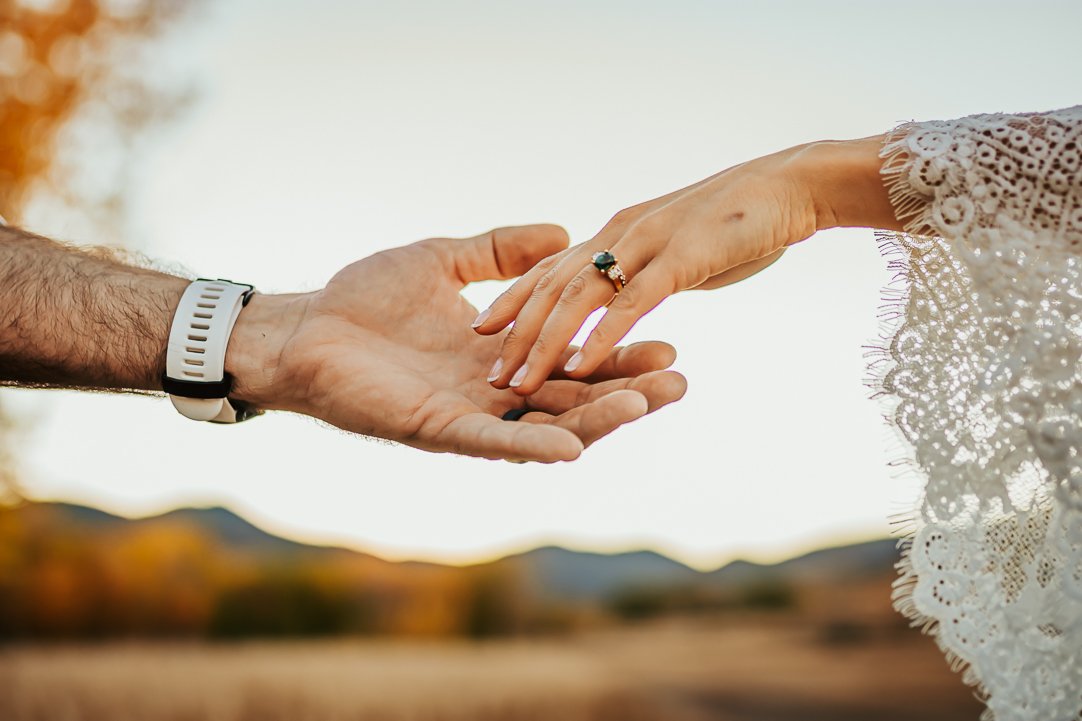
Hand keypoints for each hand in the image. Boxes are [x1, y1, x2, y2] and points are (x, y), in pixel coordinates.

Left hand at [228, 225, 686, 462]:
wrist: (305, 328)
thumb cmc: (365, 298)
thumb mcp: (445, 260)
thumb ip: (501, 251)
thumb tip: (562, 233)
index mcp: (499, 355)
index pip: (571, 357)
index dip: (617, 352)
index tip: (668, 338)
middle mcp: (493, 392)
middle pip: (573, 397)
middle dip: (625, 391)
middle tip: (679, 380)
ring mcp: (468, 415)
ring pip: (545, 425)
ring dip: (596, 420)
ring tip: (647, 404)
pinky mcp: (437, 430)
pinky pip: (492, 443)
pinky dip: (531, 446)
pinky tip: (573, 448)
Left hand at [471, 136, 899, 395]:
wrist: (795, 184)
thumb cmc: (741, 219)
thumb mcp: (679, 246)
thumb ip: (650, 270)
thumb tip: (637, 298)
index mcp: (617, 233)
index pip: (551, 268)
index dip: (515, 298)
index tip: (484, 328)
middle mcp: (620, 236)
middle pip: (551, 286)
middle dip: (516, 332)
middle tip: (491, 374)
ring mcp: (648, 246)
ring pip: (579, 297)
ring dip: (545, 344)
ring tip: (517, 381)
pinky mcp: (681, 260)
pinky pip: (631, 303)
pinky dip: (601, 336)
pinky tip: (579, 368)